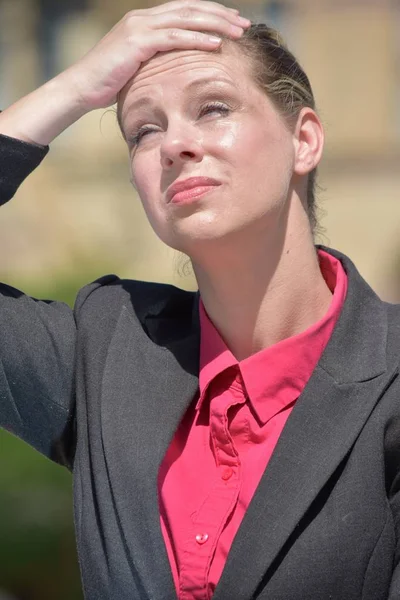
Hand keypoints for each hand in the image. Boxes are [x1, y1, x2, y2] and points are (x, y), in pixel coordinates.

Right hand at [65, 0, 249, 111]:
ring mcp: (140, 26)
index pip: (185, 10)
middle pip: (190, 9)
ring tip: (237, 32)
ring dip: (215, 24)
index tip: (233, 20)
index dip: (211, 13)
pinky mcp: (137, 41)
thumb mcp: (137, 65)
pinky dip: (197, 39)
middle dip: (219, 15)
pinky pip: (174, 37)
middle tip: (243, 23)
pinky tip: (216, 43)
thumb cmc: (110, 81)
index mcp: (146, 20)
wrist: (83, 86)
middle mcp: (144, 17)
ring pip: (186, 19)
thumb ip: (155, 58)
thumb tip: (175, 69)